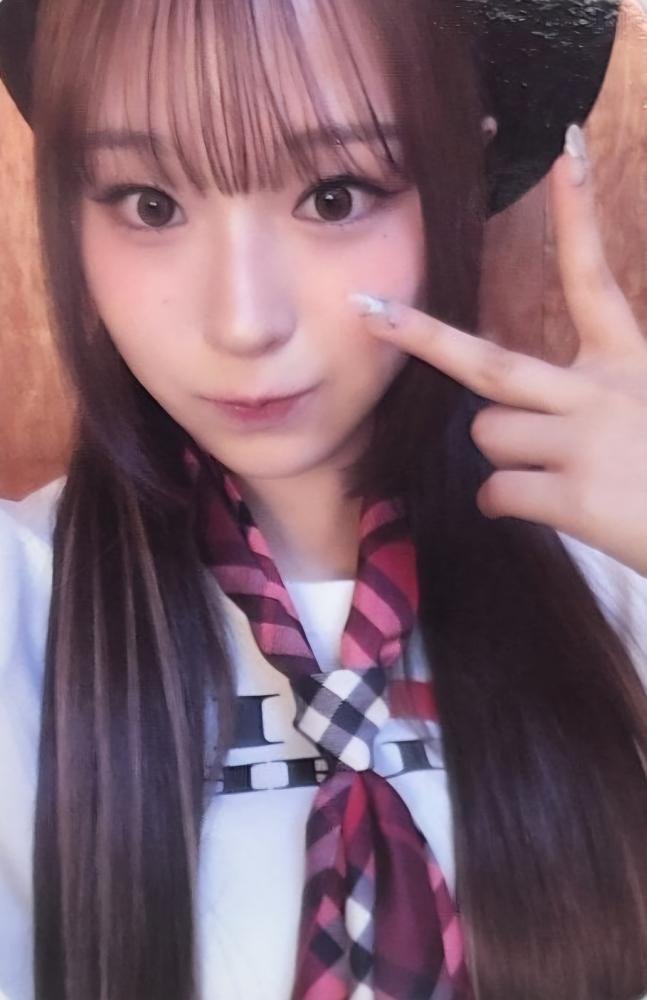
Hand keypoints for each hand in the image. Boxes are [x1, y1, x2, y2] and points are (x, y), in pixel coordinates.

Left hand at [350, 126, 646, 576]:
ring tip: (554, 474)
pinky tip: (546, 508)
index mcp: (628, 363)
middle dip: (421, 338)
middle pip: (488, 363)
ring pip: (489, 434)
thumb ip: (590, 395)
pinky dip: (505, 504)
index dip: (576, 216)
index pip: (593, 279)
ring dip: (504, 457)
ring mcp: (587, 442)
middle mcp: (602, 392)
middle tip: (368, 313)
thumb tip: (507, 416)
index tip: (563, 152)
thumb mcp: (643, 409)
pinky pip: (497, 492)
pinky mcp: (576, 496)